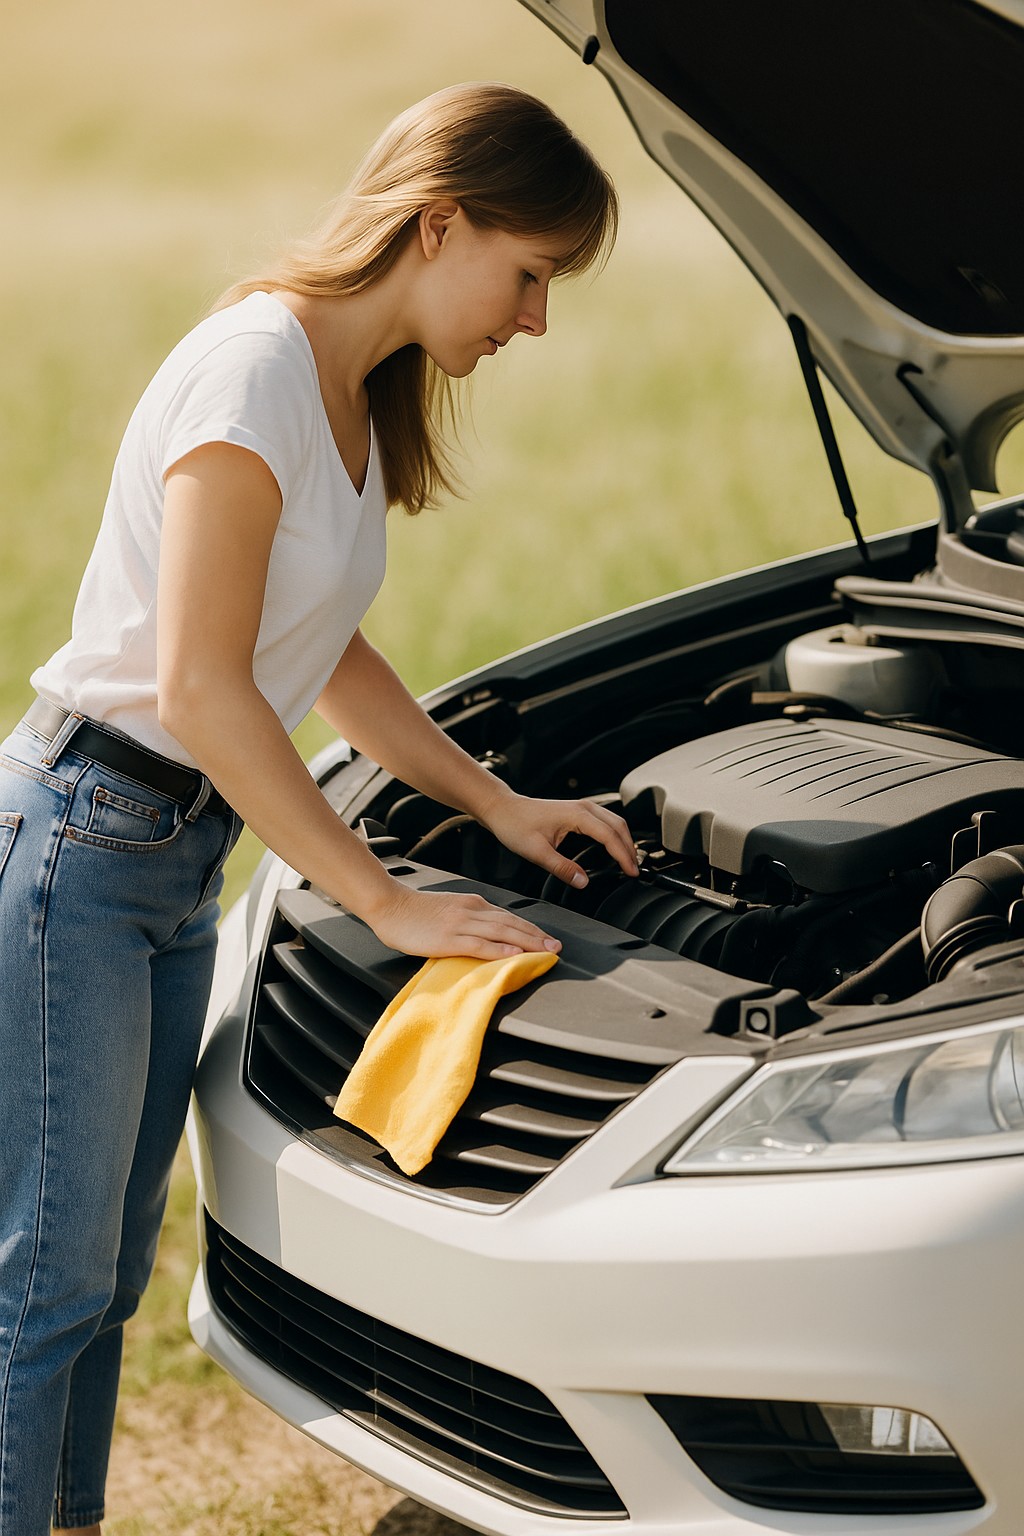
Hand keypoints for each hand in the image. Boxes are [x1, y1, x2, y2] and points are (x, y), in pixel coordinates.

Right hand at [366, 882, 562, 960]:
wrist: (389, 904)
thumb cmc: (415, 911)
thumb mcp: (449, 908)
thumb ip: (469, 918)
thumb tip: (489, 933)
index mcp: (472, 903)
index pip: (509, 917)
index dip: (531, 928)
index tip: (547, 939)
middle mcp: (471, 911)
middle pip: (512, 924)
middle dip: (537, 936)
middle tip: (556, 947)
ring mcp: (461, 924)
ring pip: (502, 933)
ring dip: (528, 943)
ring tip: (546, 952)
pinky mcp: (449, 939)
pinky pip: (480, 945)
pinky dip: (501, 951)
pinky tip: (515, 955)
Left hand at [479, 790, 638, 888]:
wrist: (503, 809)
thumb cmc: (515, 826)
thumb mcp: (537, 852)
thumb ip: (562, 868)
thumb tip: (584, 882)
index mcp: (577, 815)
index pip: (610, 836)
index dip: (623, 856)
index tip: (631, 873)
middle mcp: (584, 807)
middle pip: (619, 826)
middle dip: (630, 849)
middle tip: (634, 871)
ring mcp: (582, 807)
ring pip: (614, 821)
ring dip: (624, 840)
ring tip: (629, 862)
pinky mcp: (577, 811)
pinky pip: (605, 821)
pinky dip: (615, 834)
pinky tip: (614, 847)